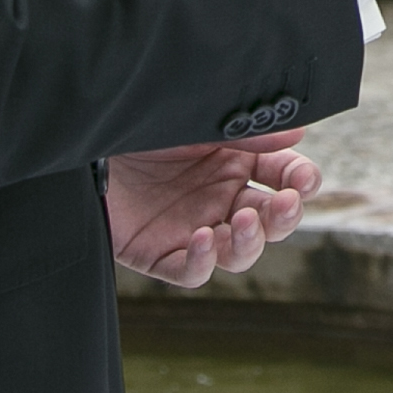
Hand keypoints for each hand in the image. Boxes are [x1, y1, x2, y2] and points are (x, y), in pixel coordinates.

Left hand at [106, 135, 316, 288]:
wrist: (87, 139)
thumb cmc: (144, 124)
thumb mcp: (200, 121)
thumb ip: (248, 131)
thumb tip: (298, 132)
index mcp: (237, 163)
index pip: (285, 178)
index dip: (301, 182)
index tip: (304, 181)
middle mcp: (222, 199)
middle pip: (270, 221)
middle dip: (285, 216)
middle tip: (285, 203)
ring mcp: (194, 229)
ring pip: (239, 253)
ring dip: (250, 242)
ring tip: (243, 222)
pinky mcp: (161, 255)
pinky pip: (191, 271)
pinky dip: (203, 261)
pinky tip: (202, 238)